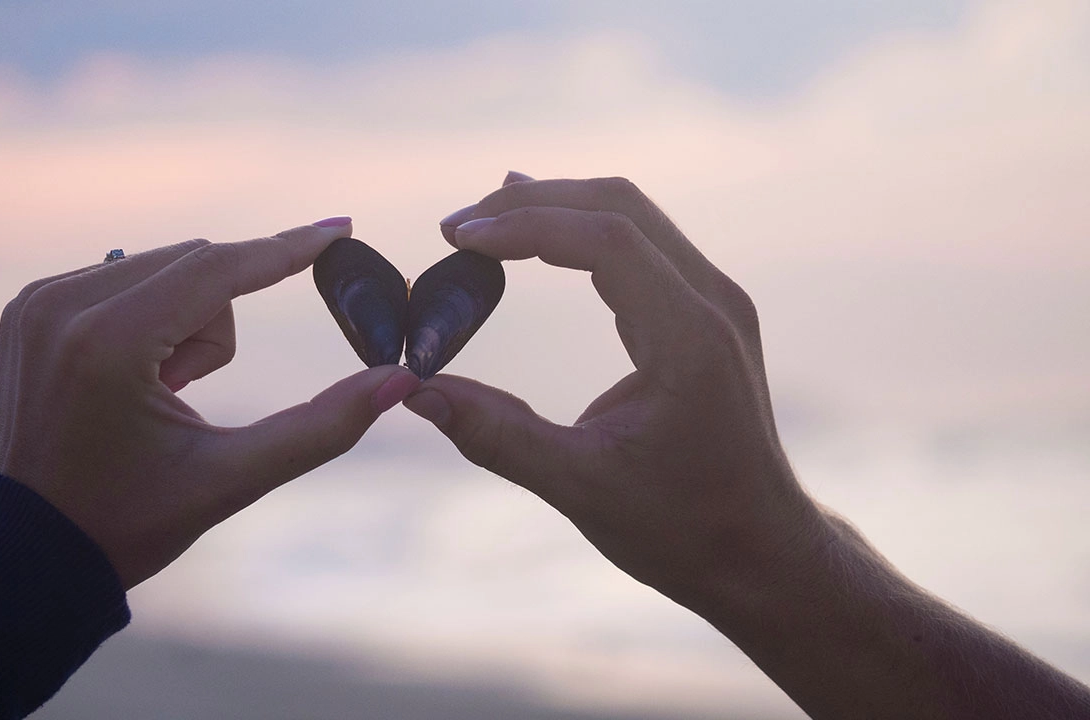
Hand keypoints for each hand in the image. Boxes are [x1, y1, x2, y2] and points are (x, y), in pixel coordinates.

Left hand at [0, 221, 420, 588]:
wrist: (31, 551)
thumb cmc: (130, 521)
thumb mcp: (232, 480)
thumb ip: (321, 428)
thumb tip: (399, 381)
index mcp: (107, 345)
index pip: (217, 268)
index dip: (287, 249)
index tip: (341, 229)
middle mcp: (62, 305)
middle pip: (195, 264)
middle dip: (216, 327)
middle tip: (184, 395)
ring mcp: (37, 301)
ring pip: (164, 267)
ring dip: (184, 321)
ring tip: (155, 395)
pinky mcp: (27, 306)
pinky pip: (124, 277)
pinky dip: (148, 318)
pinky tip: (127, 381)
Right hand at [412, 175, 822, 605]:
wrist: (759, 551)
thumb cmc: (680, 528)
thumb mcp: (579, 487)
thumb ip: (496, 435)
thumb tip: (414, 391)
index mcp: (690, 339)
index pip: (607, 239)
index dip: (526, 225)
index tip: (458, 238)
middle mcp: (713, 303)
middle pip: (619, 206)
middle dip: (532, 202)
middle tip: (455, 226)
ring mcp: (717, 303)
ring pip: (632, 216)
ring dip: (556, 209)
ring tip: (482, 221)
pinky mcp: (707, 315)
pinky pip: (642, 244)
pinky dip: (583, 232)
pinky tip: (540, 237)